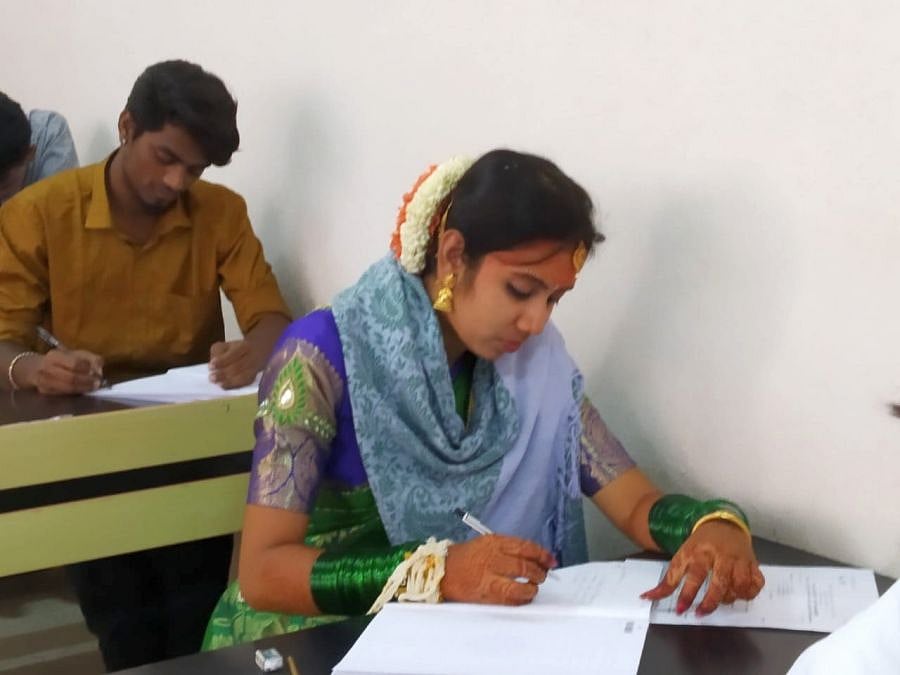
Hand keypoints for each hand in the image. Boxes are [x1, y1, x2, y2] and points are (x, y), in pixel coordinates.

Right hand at [23, 349, 104, 394]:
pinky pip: (62, 394)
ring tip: (92, 388)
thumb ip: (90, 358)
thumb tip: (100, 367)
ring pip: (67, 388)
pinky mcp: (44, 392)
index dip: (88, 369)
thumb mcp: (75, 353)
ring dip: (83, 389)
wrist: (34, 368)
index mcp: (55, 356)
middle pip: (70, 378)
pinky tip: (82, 390)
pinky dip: (75, 393)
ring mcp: (43, 381)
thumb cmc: (60, 359)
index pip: (74, 363)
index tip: (98, 372)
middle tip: (97, 383)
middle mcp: (46, 368)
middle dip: (87, 382)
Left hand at [209, 340, 260, 388]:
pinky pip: (243, 384)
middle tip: (211, 377)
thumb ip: (218, 352)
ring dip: (229, 382)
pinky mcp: (253, 378)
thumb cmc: (235, 350)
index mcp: (244, 347)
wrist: (256, 353)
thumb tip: (213, 363)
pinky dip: (233, 386)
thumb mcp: (225, 346)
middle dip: (223, 373)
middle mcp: (252, 358)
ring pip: (243, 377)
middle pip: (239, 367)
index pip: (234, 354)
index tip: (210, 366)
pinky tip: (224, 386)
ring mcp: (255, 369)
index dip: (222, 361)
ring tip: (217, 383)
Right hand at [440, 534, 556, 605]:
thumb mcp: (486, 544)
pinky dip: (521, 599)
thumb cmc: (466, 557)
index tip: (550, 559)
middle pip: (525, 566)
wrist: (441, 571)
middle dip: (539, 572)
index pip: (525, 547)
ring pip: (520, 585)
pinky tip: (523, 596)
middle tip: (543, 574)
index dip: (541, 554)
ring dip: (532, 588)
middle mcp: (492, 558)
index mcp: (493, 542)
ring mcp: (488, 577)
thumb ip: (508, 550)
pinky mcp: (485, 594)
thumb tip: (535, 559)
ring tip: (533, 587)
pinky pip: (510, 599)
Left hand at [641, 520, 764, 614]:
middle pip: (718, 582)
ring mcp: (739, 560)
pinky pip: (755, 584)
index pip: (693, 575)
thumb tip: (646, 597)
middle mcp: (720, 556)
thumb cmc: (699, 545)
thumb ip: (668, 580)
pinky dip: (748, 593)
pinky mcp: (753, 563)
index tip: (681, 610)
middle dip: (709, 602)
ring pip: (738, 586)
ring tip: (720, 599)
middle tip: (700, 614)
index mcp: (700, 552)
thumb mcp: (681, 556)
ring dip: (729, 598)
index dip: (687, 594)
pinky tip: (739, 593)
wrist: (723, 523)